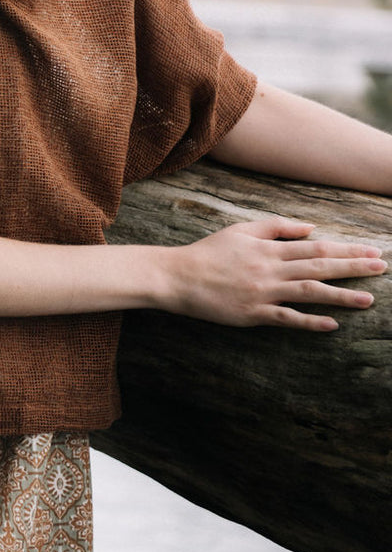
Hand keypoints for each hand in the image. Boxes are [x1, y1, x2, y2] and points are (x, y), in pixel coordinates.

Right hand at [161, 217, 385, 331]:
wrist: (179, 276)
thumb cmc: (210, 252)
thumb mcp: (242, 230)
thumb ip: (277, 227)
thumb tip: (311, 228)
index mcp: (270, 248)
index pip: (317, 247)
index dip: (347, 249)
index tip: (372, 252)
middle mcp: (271, 268)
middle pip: (320, 266)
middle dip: (353, 267)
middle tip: (381, 268)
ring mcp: (263, 292)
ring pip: (309, 292)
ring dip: (341, 295)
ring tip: (368, 299)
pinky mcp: (253, 313)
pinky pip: (286, 318)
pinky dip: (310, 322)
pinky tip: (332, 324)